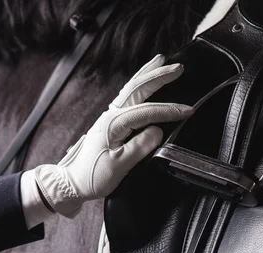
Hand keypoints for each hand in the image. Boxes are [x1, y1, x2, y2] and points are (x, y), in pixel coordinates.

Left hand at [34, 54, 191, 217]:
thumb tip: (158, 132)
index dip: (169, 111)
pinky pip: (127, 98)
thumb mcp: (119, 166)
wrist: (73, 182)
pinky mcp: (111, 123)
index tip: (188, 111)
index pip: (147, 112)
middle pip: (138, 88)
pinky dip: (138, 85)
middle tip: (178, 67)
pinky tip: (144, 82)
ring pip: (132, 89)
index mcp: (114, 124)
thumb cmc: (93, 176)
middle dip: (159, 76)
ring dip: (147, 74)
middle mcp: (112, 115)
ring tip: (161, 61)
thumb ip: (140, 147)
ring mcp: (110, 117)